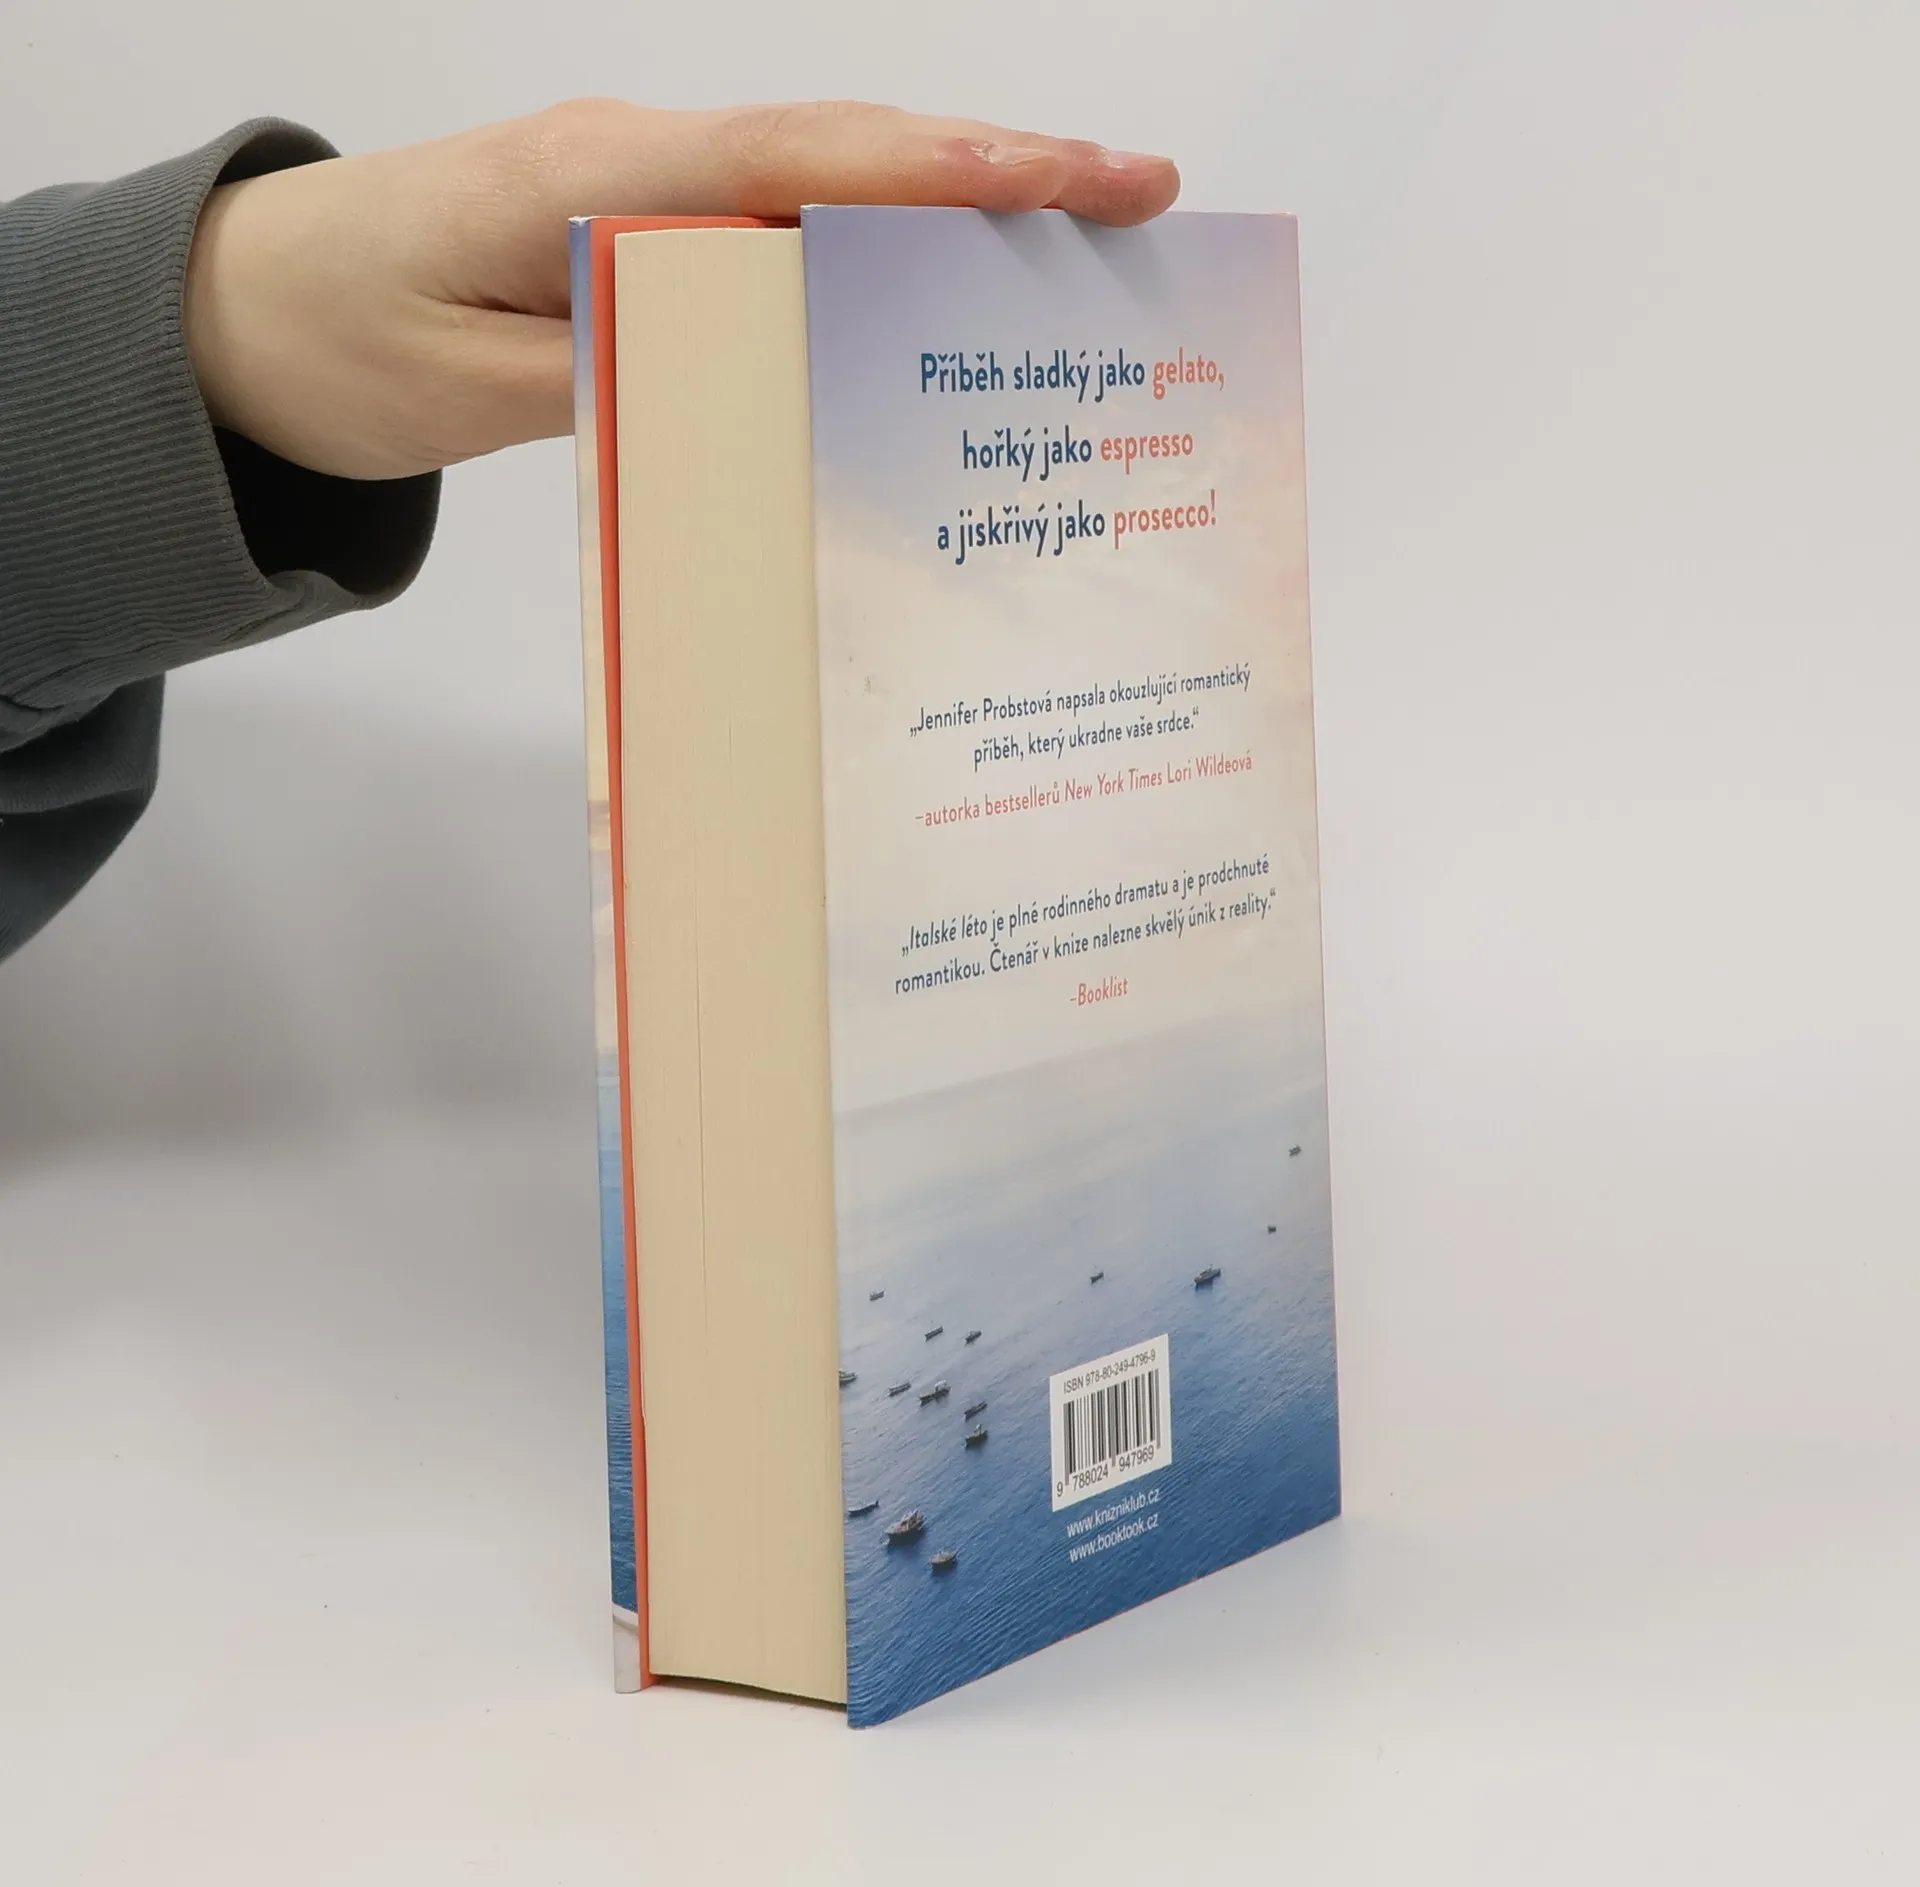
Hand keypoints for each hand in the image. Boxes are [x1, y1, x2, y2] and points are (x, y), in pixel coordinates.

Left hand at [183, 99, 1179, 481]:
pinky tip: (928, 310)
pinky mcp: (637, 240)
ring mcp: (641, 196)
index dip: (951, 169)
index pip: (807, 158)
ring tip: (1074, 259)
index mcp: (598, 176)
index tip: (1076, 178)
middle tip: (1138, 204)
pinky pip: (773, 243)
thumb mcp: (475, 382)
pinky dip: (867, 265)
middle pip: (847, 156)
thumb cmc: (337, 339)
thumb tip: (771, 376)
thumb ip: (626, 374)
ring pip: (824, 196)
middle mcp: (637, 164)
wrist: (238, 317)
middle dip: (999, 178)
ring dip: (950, 221)